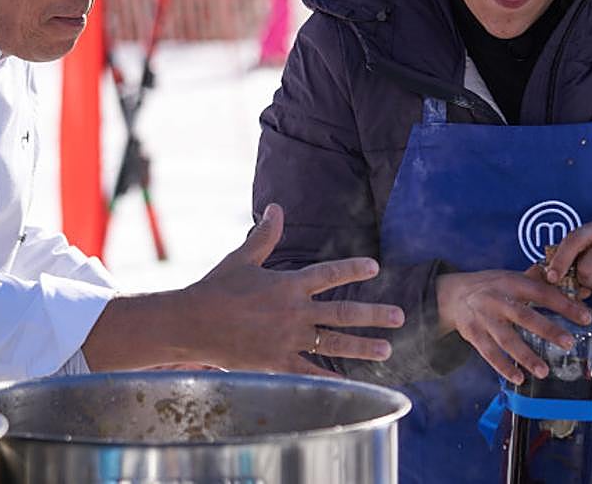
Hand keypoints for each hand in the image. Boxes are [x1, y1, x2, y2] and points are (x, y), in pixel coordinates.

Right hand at [181, 204, 404, 376]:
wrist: (192, 323)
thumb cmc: (216, 288)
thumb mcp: (242, 258)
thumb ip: (265, 235)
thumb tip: (275, 207)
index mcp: (288, 285)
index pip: (329, 274)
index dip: (353, 269)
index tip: (375, 267)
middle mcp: (294, 312)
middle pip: (342, 312)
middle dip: (373, 314)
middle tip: (399, 316)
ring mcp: (288, 340)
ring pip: (334, 344)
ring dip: (363, 346)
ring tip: (386, 348)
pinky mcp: (278, 363)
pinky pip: (311, 373)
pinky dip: (332, 379)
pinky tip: (353, 384)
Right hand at [436, 269, 591, 384]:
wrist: (452, 294)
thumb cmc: (490, 286)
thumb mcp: (510, 277)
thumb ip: (536, 280)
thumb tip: (569, 281)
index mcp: (511, 283)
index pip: (541, 292)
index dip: (564, 304)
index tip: (585, 317)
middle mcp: (497, 300)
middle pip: (524, 316)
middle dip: (546, 330)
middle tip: (568, 343)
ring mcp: (484, 318)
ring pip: (506, 339)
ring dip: (525, 356)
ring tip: (543, 371)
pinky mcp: (473, 334)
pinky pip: (489, 353)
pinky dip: (503, 366)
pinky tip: (518, 379)